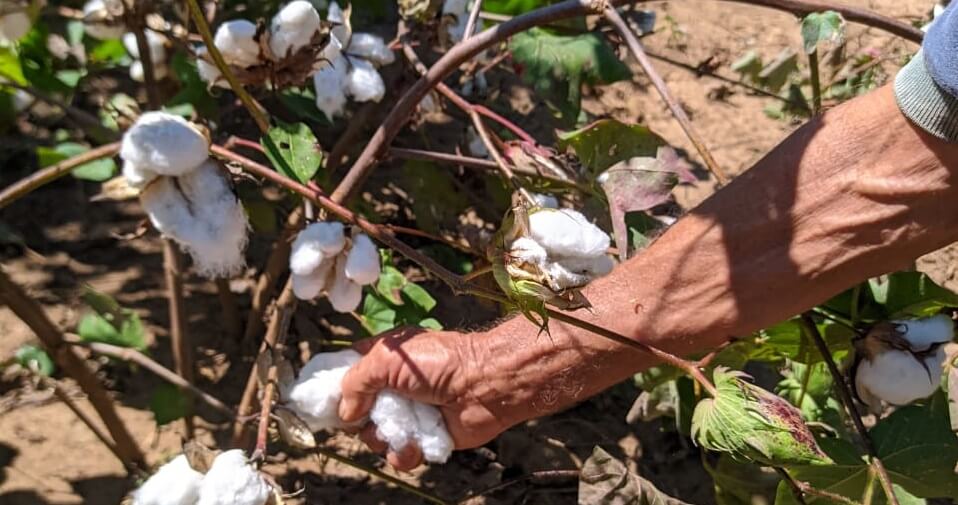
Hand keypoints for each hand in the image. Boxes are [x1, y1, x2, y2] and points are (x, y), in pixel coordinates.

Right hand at [338, 327, 516, 469]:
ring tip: (403, 428)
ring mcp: (408, 413)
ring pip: (375, 437)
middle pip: (356, 412)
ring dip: (384, 437)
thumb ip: (356, 381)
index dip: (334, 388)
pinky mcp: (423, 438)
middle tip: (372, 416)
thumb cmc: (441, 362)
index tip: (321, 402)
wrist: (485, 385)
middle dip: (360, 420)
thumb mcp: (388, 359)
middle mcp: (393, 388)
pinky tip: (416, 444)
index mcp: (383, 361)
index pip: (347, 374)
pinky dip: (404, 453)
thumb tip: (345, 412)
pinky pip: (398, 454)